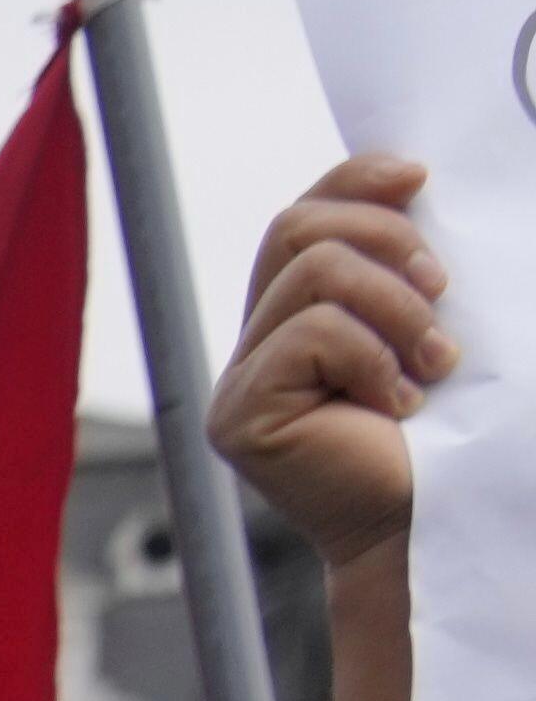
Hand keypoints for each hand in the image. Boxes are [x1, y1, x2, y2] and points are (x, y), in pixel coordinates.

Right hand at [219, 157, 443, 586]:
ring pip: (310, 273)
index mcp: (306, 313)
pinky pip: (308, 335)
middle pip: (296, 227)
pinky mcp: (240, 415)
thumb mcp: (443, 324)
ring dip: (395, 305)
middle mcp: (261, 341)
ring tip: (439, 360)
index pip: (308, 214)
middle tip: (443, 288)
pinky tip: (400, 405)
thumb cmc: (460, 433)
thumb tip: (425, 188)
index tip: (422, 177)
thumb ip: (417, 271)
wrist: (443, 523)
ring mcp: (242, 380)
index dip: (356, 178)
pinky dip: (372, 358)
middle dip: (384, 237)